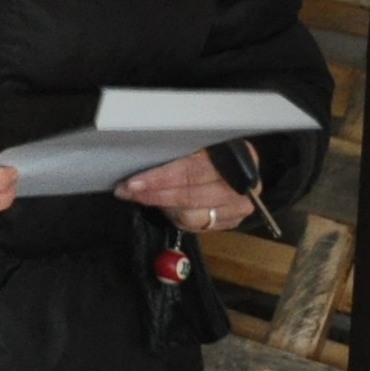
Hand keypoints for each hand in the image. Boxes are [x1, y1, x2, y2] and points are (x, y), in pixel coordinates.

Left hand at [116, 149, 251, 231]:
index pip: (192, 172)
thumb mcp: (199, 144)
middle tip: (126, 191)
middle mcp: (243, 186)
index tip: (132, 183)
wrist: (239, 167)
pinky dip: (176, 217)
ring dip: (163, 207)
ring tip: (144, 197)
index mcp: (236, 158)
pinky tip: (165, 206)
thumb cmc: (212, 151)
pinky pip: (197, 226)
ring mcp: (240, 207)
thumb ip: (178, 152)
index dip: (160, 178)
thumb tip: (139, 161)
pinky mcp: (233, 221)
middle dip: (154, 195)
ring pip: (192, 217)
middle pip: (190, 197)